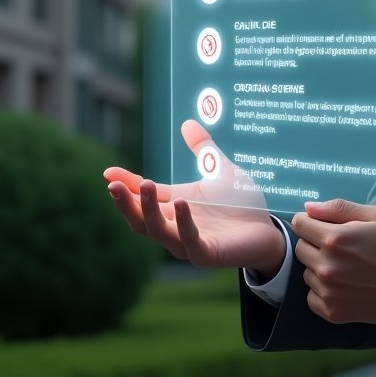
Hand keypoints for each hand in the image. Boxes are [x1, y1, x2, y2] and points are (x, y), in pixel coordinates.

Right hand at [103, 120, 284, 275]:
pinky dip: (183, 224)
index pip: (141, 196)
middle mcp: (175, 226)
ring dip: (148, 211)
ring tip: (147, 186)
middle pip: (140, 219)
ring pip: (158, 232)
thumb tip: (187, 122)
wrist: (267, 230)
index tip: (108, 173)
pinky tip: (180, 203)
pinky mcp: (207, 254)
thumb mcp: (219, 170)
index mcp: (173, 206)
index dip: (125, 185)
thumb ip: (203, 149)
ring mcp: (188, 243)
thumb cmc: (240, 203)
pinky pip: (190, 241)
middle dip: (126, 202)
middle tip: (114, 185)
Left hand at [292, 199, 375, 324]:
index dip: (311, 222)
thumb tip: (308, 208)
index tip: (324, 225)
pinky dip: (323, 291)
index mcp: (335, 238)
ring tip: (347, 267)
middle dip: (315, 243)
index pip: (300, 225)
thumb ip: (339, 208)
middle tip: (341, 247)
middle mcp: (326, 266)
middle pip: (301, 248)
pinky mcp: (333, 312)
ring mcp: (328, 291)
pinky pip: (312, 297)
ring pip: (307, 273)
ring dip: (320, 268)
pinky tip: (344, 286)